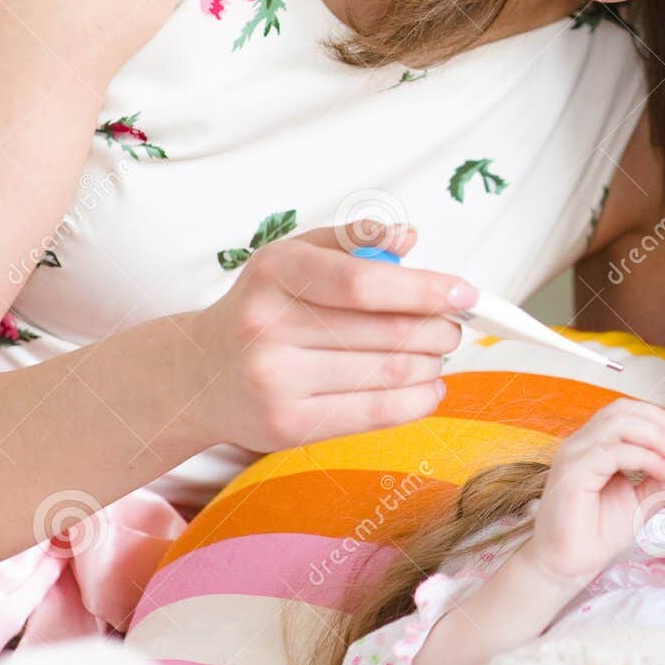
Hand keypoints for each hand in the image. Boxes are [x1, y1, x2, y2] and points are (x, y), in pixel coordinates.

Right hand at [188, 221, 469, 451]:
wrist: (199, 375)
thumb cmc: (261, 307)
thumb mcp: (293, 257)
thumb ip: (352, 241)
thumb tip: (408, 237)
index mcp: (277, 273)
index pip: (365, 282)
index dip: (424, 288)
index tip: (466, 293)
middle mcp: (269, 327)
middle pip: (386, 332)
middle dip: (437, 329)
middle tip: (452, 326)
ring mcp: (275, 382)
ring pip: (387, 374)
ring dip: (431, 364)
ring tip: (436, 353)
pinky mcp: (286, 427)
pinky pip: (373, 415)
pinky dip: (417, 401)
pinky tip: (428, 388)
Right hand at [523, 399, 664, 586]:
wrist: (569, 564)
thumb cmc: (599, 532)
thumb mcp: (644, 499)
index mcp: (595, 444)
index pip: (628, 411)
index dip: (660, 419)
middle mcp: (582, 442)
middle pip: (623, 410)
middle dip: (661, 423)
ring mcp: (575, 454)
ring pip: (619, 423)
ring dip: (656, 437)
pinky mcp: (573, 471)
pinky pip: (613, 451)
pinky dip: (645, 456)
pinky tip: (663, 471)